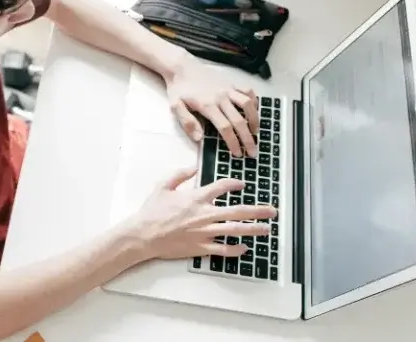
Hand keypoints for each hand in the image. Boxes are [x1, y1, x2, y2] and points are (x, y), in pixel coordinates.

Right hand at [129, 168, 275, 260]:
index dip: (234, 184)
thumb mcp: (162, 186)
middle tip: (272, 211)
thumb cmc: (152, 211)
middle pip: (237, 211)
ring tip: (266, 229)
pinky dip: (235, 249)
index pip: (221, 187)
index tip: (242, 184)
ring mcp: (204, 233)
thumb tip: (193, 167)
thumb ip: (179, 175)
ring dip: (253, 229)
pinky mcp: (201, 248)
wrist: (143, 235)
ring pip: (235, 231)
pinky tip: (245, 248)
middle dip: (257, 210)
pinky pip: (223, 250)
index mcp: (196, 198)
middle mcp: (204, 215)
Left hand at [165, 51, 259, 156]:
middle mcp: (221, 97)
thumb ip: (187, 122)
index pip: (225, 128)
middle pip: (239, 120)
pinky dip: (254, 101)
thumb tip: (199, 138)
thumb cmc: (178, 89)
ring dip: (255, 120)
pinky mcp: (231, 82)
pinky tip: (254, 110)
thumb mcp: (175, 107)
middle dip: (247, 138)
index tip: (238, 153)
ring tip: (256, 132)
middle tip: (252, 152)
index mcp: (207, 106)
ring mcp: (228, 89)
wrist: (182, 67)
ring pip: (248, 105)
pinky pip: (248, 91)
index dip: (233, 142)